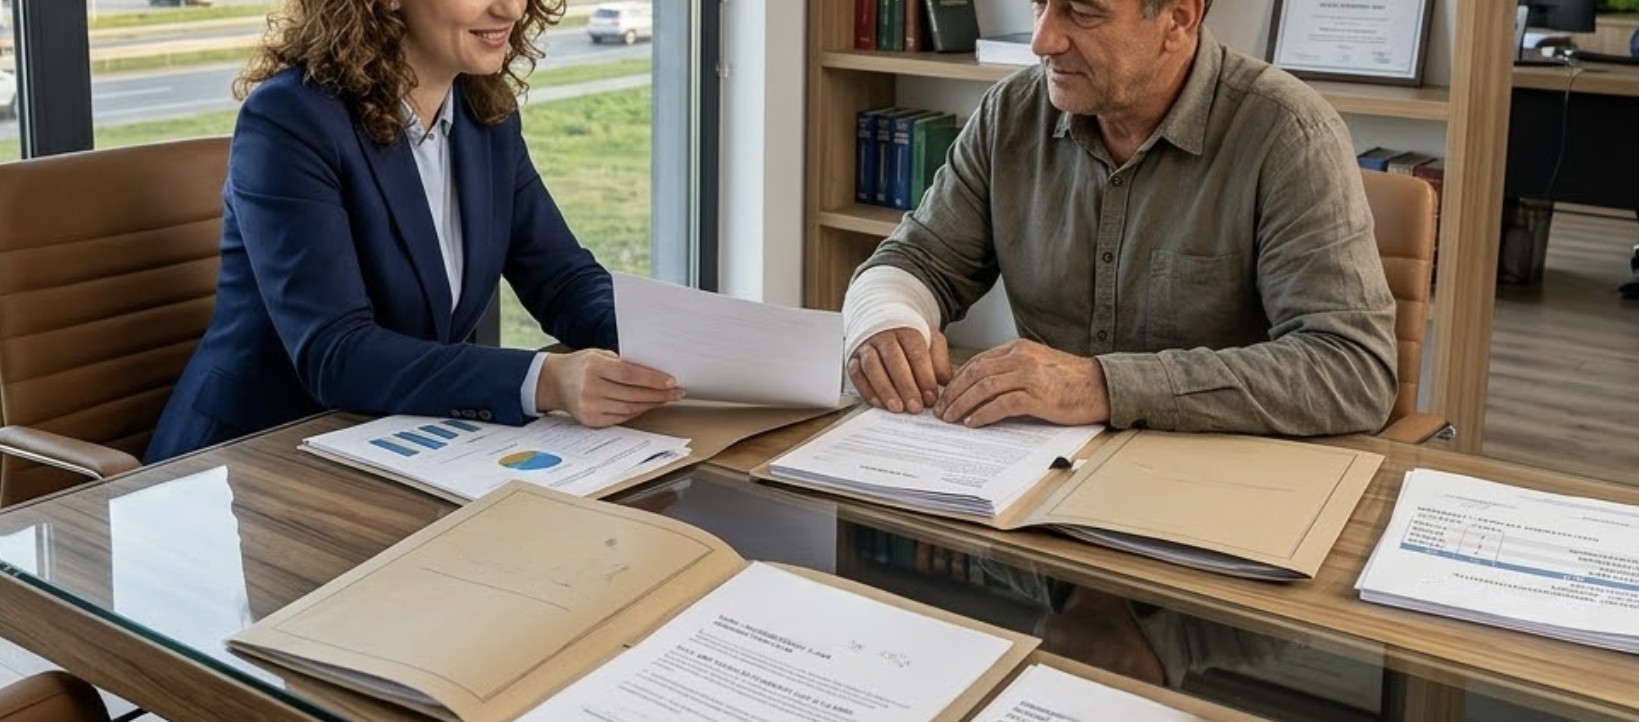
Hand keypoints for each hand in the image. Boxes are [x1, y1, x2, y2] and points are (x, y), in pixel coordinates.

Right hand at [536, 349, 683, 426]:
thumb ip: (623, 362)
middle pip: (632, 394)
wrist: (554, 382)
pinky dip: (637, 412)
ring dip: (651, 404)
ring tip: (665, 398)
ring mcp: (589, 406)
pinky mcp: (590, 420)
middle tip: (676, 392)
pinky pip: (621, 418)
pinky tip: (648, 405)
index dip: (652, 379)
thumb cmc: (581, 364)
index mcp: (593, 366)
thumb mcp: (599, 355)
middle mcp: (589, 388)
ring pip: (629, 408)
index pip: (629, 374)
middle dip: (658, 394)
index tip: (671, 381)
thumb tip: (656, 372)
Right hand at [847, 328, 952, 413]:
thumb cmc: (911, 340)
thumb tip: (944, 383)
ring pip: (872, 367)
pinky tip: (879, 403)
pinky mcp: (853, 359)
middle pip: (893, 360)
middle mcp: (884, 337)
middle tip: (915, 407)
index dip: (924, 376)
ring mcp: (867, 347)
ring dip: (884, 389)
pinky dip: (866, 390)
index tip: (931, 397)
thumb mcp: (931, 343)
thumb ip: (939, 362)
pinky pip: (857, 375)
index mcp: (907, 331)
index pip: (916, 353)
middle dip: (905, 386)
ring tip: (897, 408)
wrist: (884, 325)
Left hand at [932, 339, 1109, 426]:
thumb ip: (1012, 369)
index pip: (977, 362)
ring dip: (963, 404)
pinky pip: (1001, 404)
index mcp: (1018, 348)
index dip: (957, 379)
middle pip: (975, 373)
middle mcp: (1021, 358)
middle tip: (941, 409)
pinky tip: (974, 422)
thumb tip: (983, 386)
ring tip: (952, 418)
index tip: (946, 395)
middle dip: (953, 393)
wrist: (1100, 386)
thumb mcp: (1037, 364)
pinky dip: (983, 414)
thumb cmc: (1070, 379)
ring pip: (984, 387)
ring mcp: (1029, 376)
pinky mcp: (1037, 396)